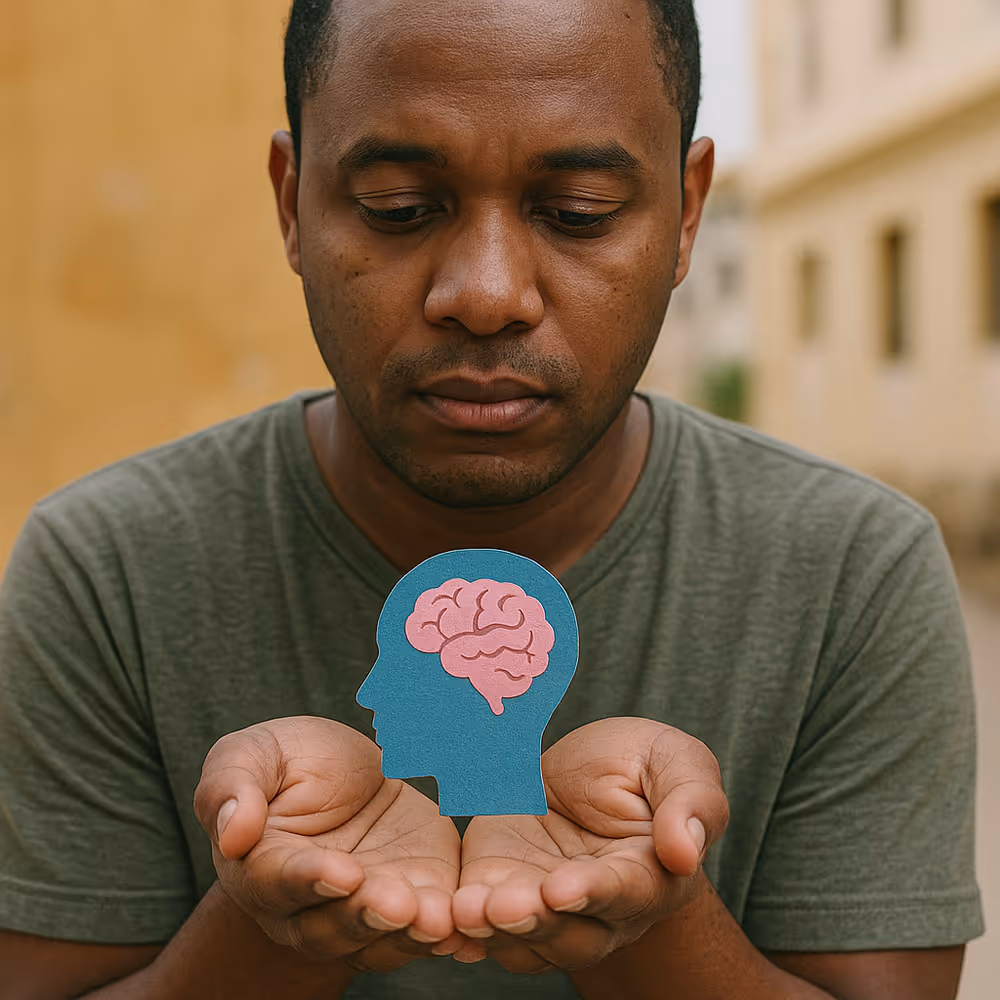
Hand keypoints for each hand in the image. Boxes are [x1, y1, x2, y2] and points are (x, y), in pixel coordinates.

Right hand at [193, 716, 463, 972]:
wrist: (349, 773)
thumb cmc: (289, 763)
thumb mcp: (252, 755)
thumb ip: (231, 787)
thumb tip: (231, 832)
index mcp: (262, 869)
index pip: (280, 882)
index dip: (310, 879)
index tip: (342, 872)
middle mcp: (309, 908)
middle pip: (333, 925)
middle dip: (367, 915)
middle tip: (397, 903)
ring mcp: (366, 910)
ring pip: (383, 938)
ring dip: (410, 932)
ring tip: (436, 918)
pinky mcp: (415, 900)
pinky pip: (428, 926)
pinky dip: (449, 932)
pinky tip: (469, 929)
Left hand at [452, 717, 728, 972]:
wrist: (587, 770)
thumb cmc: (642, 764)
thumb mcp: (674, 761)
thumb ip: (691, 802)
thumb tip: (685, 851)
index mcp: (649, 876)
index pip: (624, 893)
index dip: (593, 893)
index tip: (561, 888)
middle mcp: (598, 909)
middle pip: (570, 932)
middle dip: (534, 921)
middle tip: (502, 906)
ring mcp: (546, 906)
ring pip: (523, 938)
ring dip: (493, 928)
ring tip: (467, 910)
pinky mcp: (501, 890)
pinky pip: (483, 923)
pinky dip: (462, 926)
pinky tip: (442, 919)